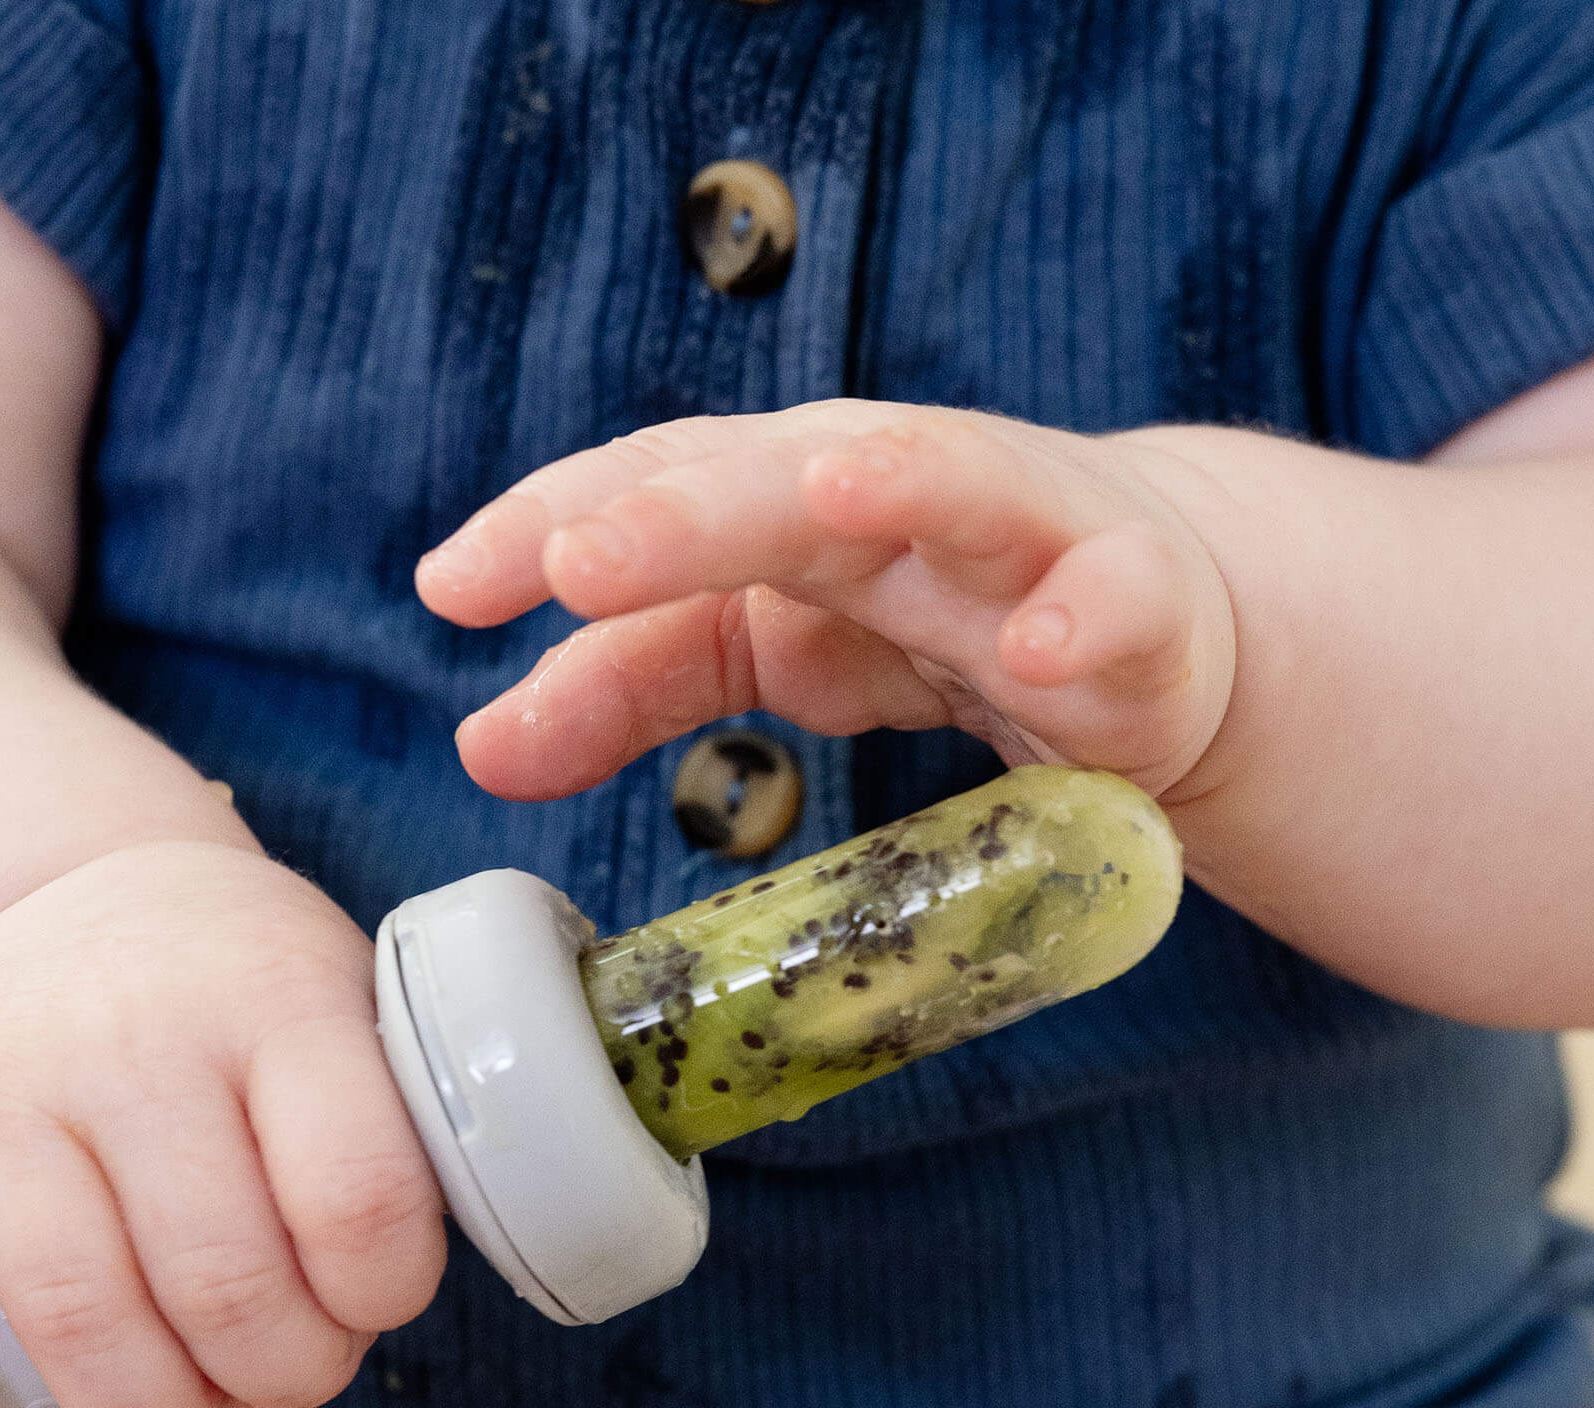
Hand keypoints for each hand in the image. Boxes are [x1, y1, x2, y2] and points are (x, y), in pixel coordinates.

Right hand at [0, 842, 445, 1407]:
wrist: (87, 885)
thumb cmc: (244, 985)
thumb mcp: (350, 1005)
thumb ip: (390, 1127)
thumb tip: (384, 1299)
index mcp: (276, 997)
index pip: (361, 1199)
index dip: (386, 1296)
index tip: (379, 1299)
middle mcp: (132, 1033)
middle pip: (227, 1286)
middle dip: (286, 1374)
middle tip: (298, 1364)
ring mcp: (1, 1078)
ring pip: (80, 1316)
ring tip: (208, 1403)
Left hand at [416, 401, 1237, 800]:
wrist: (1142, 612)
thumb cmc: (929, 614)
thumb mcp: (770, 647)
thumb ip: (632, 682)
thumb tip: (481, 744)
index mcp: (783, 500)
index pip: (655, 488)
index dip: (553, 522)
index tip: (451, 588)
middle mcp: (889, 494)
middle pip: (779, 477)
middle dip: (682, 512)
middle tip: (578, 561)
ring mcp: (1018, 542)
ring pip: (961, 484)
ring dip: (898, 481)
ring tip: (825, 493)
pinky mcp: (1138, 607)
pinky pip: (1119, 600)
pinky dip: (1084, 615)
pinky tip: (1036, 652)